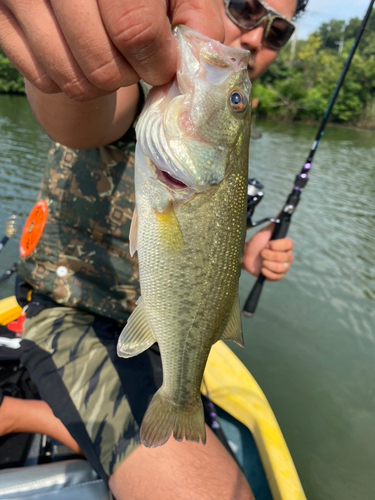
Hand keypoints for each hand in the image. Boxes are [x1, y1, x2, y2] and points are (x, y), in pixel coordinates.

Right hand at [0, 0, 223, 100]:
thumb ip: (197, 16)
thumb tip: (202, 61)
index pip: (135, 29)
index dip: (156, 61)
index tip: (162, 63)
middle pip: (102, 66)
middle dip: (129, 74)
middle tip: (133, 57)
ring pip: (72, 81)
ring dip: (100, 82)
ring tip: (107, 54)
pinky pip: (44, 80)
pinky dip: (68, 79)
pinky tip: (77, 54)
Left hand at [243, 223, 293, 280]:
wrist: (247, 256)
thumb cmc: (256, 243)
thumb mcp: (265, 232)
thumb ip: (275, 222)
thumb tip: (283, 210)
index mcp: (286, 245)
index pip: (288, 244)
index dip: (277, 245)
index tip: (268, 243)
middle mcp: (288, 256)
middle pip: (283, 258)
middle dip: (268, 255)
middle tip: (262, 252)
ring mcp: (283, 267)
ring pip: (280, 268)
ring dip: (267, 264)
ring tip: (262, 261)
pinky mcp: (277, 277)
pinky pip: (276, 277)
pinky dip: (266, 272)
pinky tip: (262, 268)